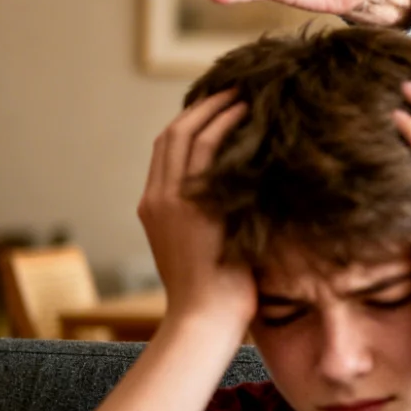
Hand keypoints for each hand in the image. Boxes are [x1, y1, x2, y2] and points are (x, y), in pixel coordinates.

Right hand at [137, 90, 254, 331]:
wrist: (203, 320)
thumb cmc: (218, 296)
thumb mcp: (211, 248)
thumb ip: (217, 219)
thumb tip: (253, 199)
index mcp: (156, 209)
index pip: (168, 152)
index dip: (192, 124)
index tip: (219, 109)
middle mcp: (157, 198)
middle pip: (172, 135)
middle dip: (202, 107)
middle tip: (232, 89)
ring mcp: (169, 199)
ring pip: (184, 135)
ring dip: (215, 108)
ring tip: (243, 92)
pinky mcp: (187, 203)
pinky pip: (202, 150)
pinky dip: (222, 124)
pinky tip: (246, 113)